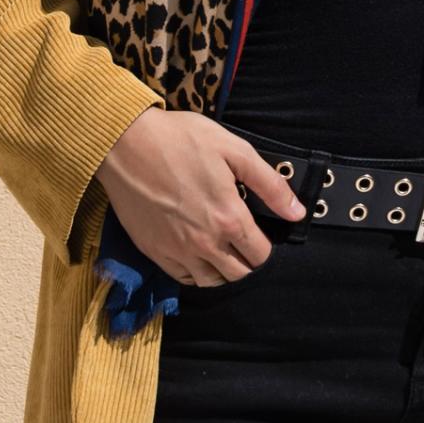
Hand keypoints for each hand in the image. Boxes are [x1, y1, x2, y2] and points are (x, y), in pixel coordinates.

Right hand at [95, 105, 307, 285]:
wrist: (127, 144)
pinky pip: (181, 278)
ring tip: (222, 249)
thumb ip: (270, 184)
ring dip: (222, 270)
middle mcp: (205, 244)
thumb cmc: (182, 140)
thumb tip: (297, 212)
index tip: (261, 232)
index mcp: (229, 219)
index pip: (260, 255)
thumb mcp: (235, 150)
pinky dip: (194, 272)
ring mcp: (177, 251)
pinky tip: (196, 253)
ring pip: (210, 282)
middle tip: (243, 241)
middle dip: (247, 261)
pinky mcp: (153, 252)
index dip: (266, 245)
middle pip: (238, 273)